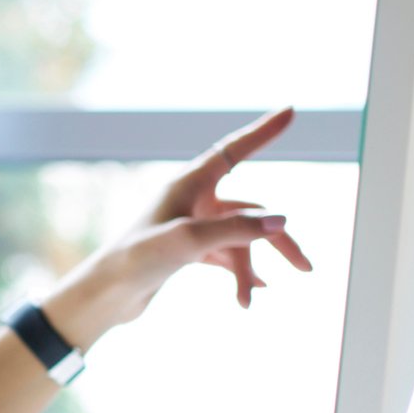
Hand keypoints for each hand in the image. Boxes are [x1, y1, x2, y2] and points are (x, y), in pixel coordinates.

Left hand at [47, 106, 313, 339]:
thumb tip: (281, 222)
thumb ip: (237, 230)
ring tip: (247, 301)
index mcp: (190, 184)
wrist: (106, 295)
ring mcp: (192, 226)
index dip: (264, 131)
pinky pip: (227, 256)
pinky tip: (251, 294)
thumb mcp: (189, 241)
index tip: (291, 110)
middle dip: (278, 242)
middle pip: (252, 212)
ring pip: (240, 240)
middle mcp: (193, 200)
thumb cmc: (137, 260)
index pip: (236, 149)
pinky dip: (240, 274)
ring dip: (248, 270)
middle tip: (308, 269)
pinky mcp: (188, 251)